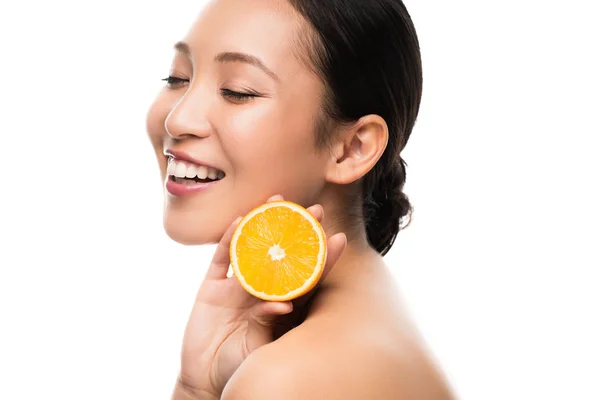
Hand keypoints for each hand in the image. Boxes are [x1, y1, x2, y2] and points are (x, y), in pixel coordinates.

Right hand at [175, 195, 346, 396]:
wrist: (204, 379)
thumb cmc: (237, 366)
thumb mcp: (258, 347)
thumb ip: (268, 323)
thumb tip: (284, 304)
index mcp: (278, 307)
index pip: (305, 277)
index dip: (322, 258)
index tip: (339, 238)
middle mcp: (259, 292)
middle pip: (281, 255)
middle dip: (298, 231)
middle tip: (315, 208)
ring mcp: (235, 288)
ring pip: (252, 248)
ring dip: (264, 224)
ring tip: (277, 201)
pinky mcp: (211, 289)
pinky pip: (221, 259)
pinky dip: (229, 239)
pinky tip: (241, 220)